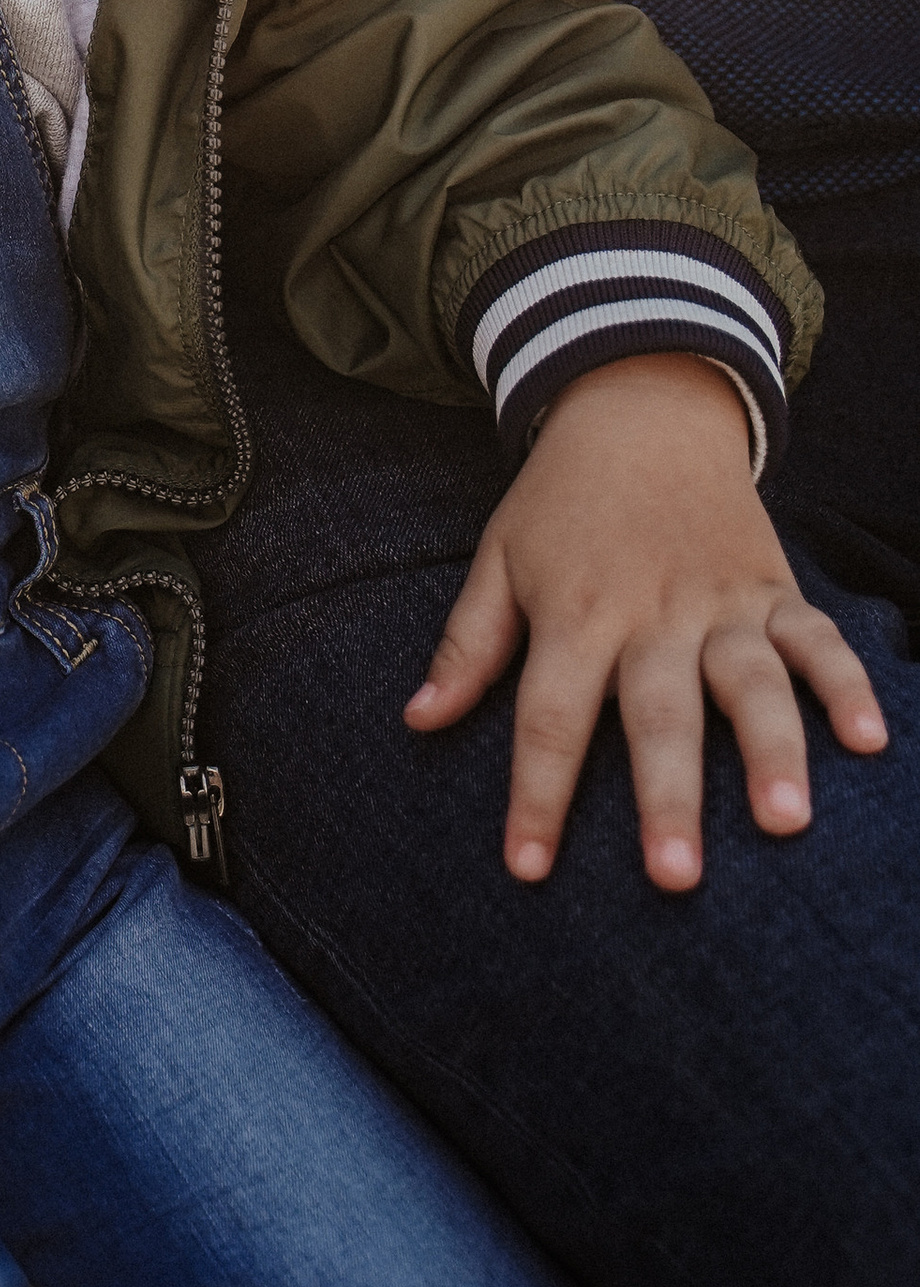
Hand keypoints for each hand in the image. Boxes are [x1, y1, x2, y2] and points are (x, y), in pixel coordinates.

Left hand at [405, 352, 887, 889]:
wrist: (641, 409)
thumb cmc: (560, 502)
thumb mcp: (498, 558)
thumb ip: (468, 645)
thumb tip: (417, 721)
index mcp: (574, 613)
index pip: (549, 717)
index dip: (537, 794)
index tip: (529, 868)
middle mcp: (650, 613)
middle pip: (657, 713)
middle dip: (666, 796)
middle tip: (674, 877)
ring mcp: (719, 602)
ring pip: (749, 682)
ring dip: (770, 750)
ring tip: (784, 822)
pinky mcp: (773, 588)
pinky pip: (816, 638)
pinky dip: (846, 684)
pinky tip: (870, 740)